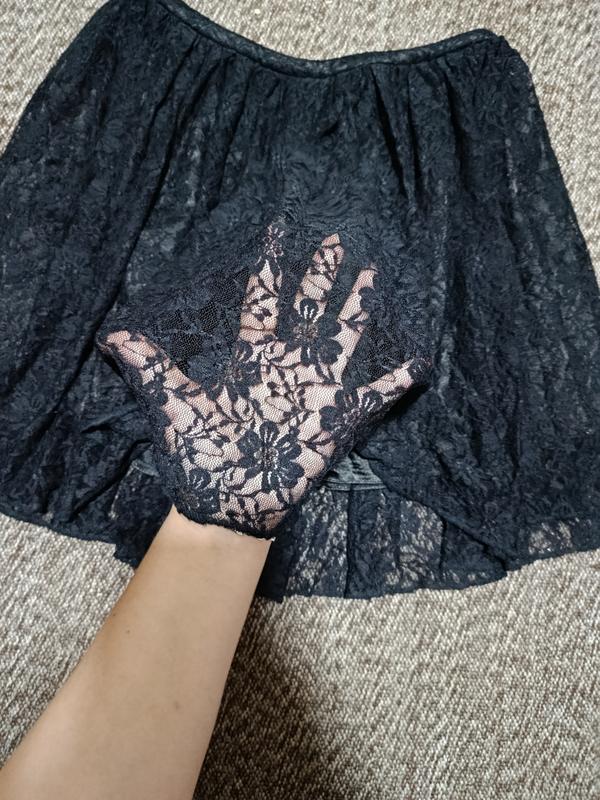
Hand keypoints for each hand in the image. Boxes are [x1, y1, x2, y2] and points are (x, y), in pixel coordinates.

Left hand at [96, 221, 429, 537]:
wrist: (230, 503)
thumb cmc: (205, 456)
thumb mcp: (179, 406)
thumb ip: (154, 368)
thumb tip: (111, 336)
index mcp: (252, 357)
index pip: (262, 302)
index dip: (270, 268)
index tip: (277, 233)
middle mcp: (287, 365)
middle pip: (308, 308)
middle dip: (320, 274)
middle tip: (334, 238)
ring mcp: (316, 388)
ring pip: (342, 337)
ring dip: (357, 307)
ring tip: (372, 272)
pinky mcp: (337, 417)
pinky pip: (374, 394)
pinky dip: (395, 381)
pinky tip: (417, 362)